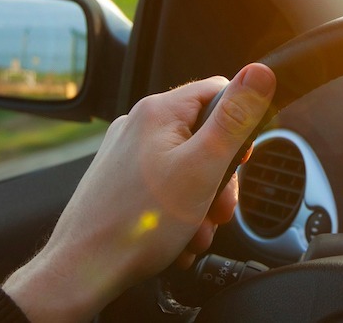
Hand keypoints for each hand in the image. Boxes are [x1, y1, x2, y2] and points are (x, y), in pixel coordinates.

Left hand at [2, 63, 275, 321]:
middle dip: (221, 179)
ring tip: (195, 232)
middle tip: (219, 211)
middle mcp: (138, 125)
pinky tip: (178, 238)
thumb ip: (235, 119)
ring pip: (187, 167)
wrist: (82, 270)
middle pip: (204, 136)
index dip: (240, 126)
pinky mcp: (119, 181)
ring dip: (201, 203)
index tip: (242, 161)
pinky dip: (178, 212)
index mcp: (158, 112)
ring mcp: (125, 154)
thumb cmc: (138, 225)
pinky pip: (164, 187)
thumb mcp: (203, 168)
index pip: (219, 92)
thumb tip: (260, 72)